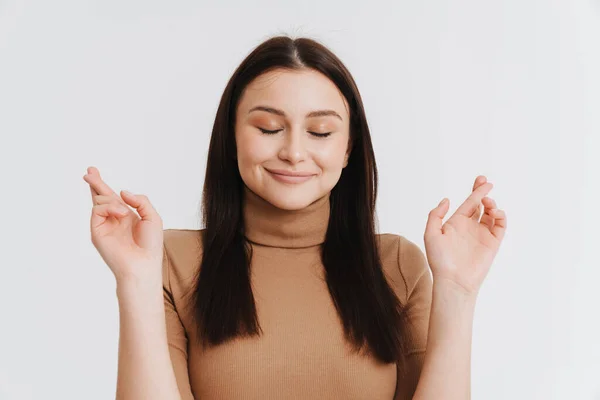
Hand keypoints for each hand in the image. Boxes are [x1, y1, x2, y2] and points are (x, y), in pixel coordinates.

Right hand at [83, 166, 163, 282]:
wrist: (143, 263)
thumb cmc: (150, 244)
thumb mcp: (152, 217)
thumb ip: (140, 200)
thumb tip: (121, 191)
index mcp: (126, 216)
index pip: (112, 197)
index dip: (103, 184)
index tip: (93, 171)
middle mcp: (113, 219)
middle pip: (100, 196)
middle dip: (95, 183)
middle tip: (89, 171)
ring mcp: (103, 225)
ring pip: (100, 200)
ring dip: (113, 201)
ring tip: (124, 213)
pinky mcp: (96, 231)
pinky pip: (97, 209)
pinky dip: (110, 207)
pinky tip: (121, 214)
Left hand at [423, 175, 506, 295]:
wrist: (453, 280)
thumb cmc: (440, 260)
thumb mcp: (430, 234)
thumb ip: (435, 215)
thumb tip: (447, 200)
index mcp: (456, 223)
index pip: (468, 203)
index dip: (475, 191)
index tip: (481, 180)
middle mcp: (470, 227)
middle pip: (480, 205)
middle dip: (484, 192)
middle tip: (487, 182)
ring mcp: (482, 234)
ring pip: (491, 214)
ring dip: (492, 205)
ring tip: (487, 203)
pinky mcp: (493, 243)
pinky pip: (500, 227)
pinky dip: (501, 217)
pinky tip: (495, 212)